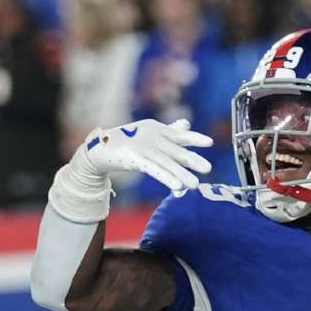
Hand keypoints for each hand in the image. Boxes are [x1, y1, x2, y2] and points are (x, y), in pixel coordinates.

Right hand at [77, 119, 212, 194]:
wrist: (101, 148)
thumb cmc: (128, 140)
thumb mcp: (151, 132)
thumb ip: (170, 130)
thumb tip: (187, 124)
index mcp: (159, 132)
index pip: (180, 135)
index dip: (195, 138)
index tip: (209, 143)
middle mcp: (154, 139)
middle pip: (176, 152)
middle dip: (192, 160)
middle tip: (208, 169)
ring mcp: (145, 149)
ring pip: (167, 164)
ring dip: (181, 175)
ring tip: (194, 185)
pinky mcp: (135, 160)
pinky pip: (154, 171)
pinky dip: (166, 178)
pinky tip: (177, 186)